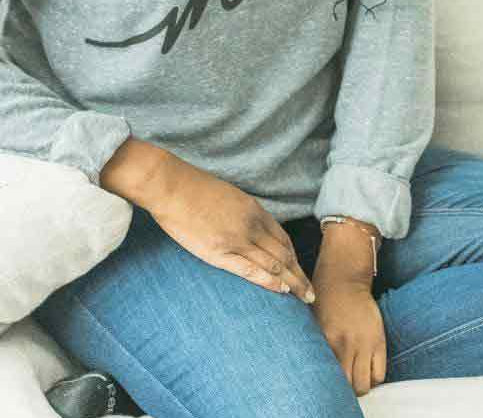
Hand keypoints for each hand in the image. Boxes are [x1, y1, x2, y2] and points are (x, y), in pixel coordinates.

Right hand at [146, 156, 316, 304]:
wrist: (172, 186)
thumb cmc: (194, 189)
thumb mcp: (228, 196)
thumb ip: (242, 213)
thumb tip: (250, 227)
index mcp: (253, 209)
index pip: (282, 238)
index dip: (293, 257)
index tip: (300, 271)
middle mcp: (251, 224)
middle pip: (284, 254)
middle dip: (299, 275)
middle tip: (311, 293)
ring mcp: (237, 239)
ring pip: (274, 264)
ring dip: (292, 282)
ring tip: (304, 297)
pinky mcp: (219, 252)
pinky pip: (251, 270)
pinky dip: (270, 281)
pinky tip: (282, 290)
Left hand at [310, 272, 387, 396]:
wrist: (344, 278)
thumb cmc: (324, 300)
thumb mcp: (313, 322)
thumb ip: (316, 346)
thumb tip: (316, 370)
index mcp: (327, 340)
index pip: (330, 376)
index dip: (330, 384)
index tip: (329, 383)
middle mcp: (346, 344)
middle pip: (349, 385)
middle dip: (346, 389)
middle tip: (343, 384)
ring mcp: (365, 343)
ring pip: (365, 383)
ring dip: (360, 385)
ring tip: (355, 378)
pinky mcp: (379, 340)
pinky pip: (379, 373)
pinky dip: (373, 378)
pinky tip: (366, 370)